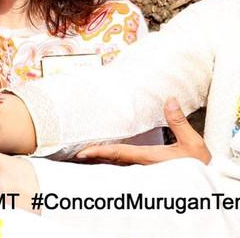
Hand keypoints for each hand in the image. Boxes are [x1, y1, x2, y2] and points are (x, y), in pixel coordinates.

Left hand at [75, 97, 210, 165]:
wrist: (210, 186)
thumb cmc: (201, 166)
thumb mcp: (192, 143)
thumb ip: (178, 122)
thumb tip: (169, 99)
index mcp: (150, 160)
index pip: (119, 154)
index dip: (99, 152)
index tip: (82, 153)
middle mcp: (144, 169)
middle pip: (113, 162)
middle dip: (94, 159)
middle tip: (75, 154)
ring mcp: (146, 174)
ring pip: (118, 168)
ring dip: (102, 163)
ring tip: (84, 157)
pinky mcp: (150, 176)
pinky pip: (127, 171)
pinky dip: (114, 165)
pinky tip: (107, 163)